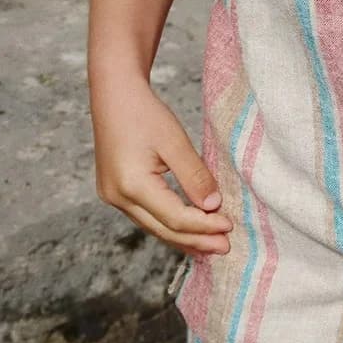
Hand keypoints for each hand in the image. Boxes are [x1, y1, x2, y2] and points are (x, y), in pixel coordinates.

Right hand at [91, 72, 231, 256]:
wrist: (114, 94)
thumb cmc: (143, 112)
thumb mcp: (175, 142)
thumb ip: (195, 176)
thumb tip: (214, 207)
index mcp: (131, 185)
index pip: (175, 218)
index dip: (204, 226)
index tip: (230, 227)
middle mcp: (117, 197)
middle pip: (163, 230)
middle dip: (196, 240)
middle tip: (226, 247)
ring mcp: (113, 197)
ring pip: (154, 228)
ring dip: (184, 238)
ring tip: (211, 246)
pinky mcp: (115, 192)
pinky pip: (146, 217)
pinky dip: (169, 226)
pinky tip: (187, 232)